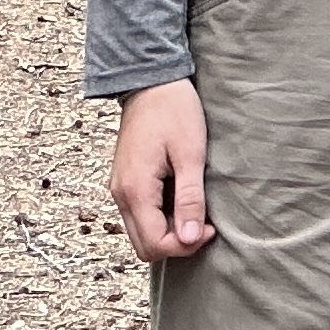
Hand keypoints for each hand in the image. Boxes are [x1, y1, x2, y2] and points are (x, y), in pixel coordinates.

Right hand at [110, 80, 213, 260]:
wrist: (151, 83)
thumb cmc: (174, 111)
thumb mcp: (191, 154)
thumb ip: (190, 198)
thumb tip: (190, 238)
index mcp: (136, 190)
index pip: (155, 244)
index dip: (185, 245)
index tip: (210, 226)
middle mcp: (120, 195)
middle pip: (144, 246)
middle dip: (177, 243)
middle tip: (204, 222)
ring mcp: (120, 189)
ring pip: (141, 232)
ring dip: (169, 231)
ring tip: (195, 207)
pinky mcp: (125, 182)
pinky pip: (140, 215)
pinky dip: (161, 217)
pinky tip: (181, 198)